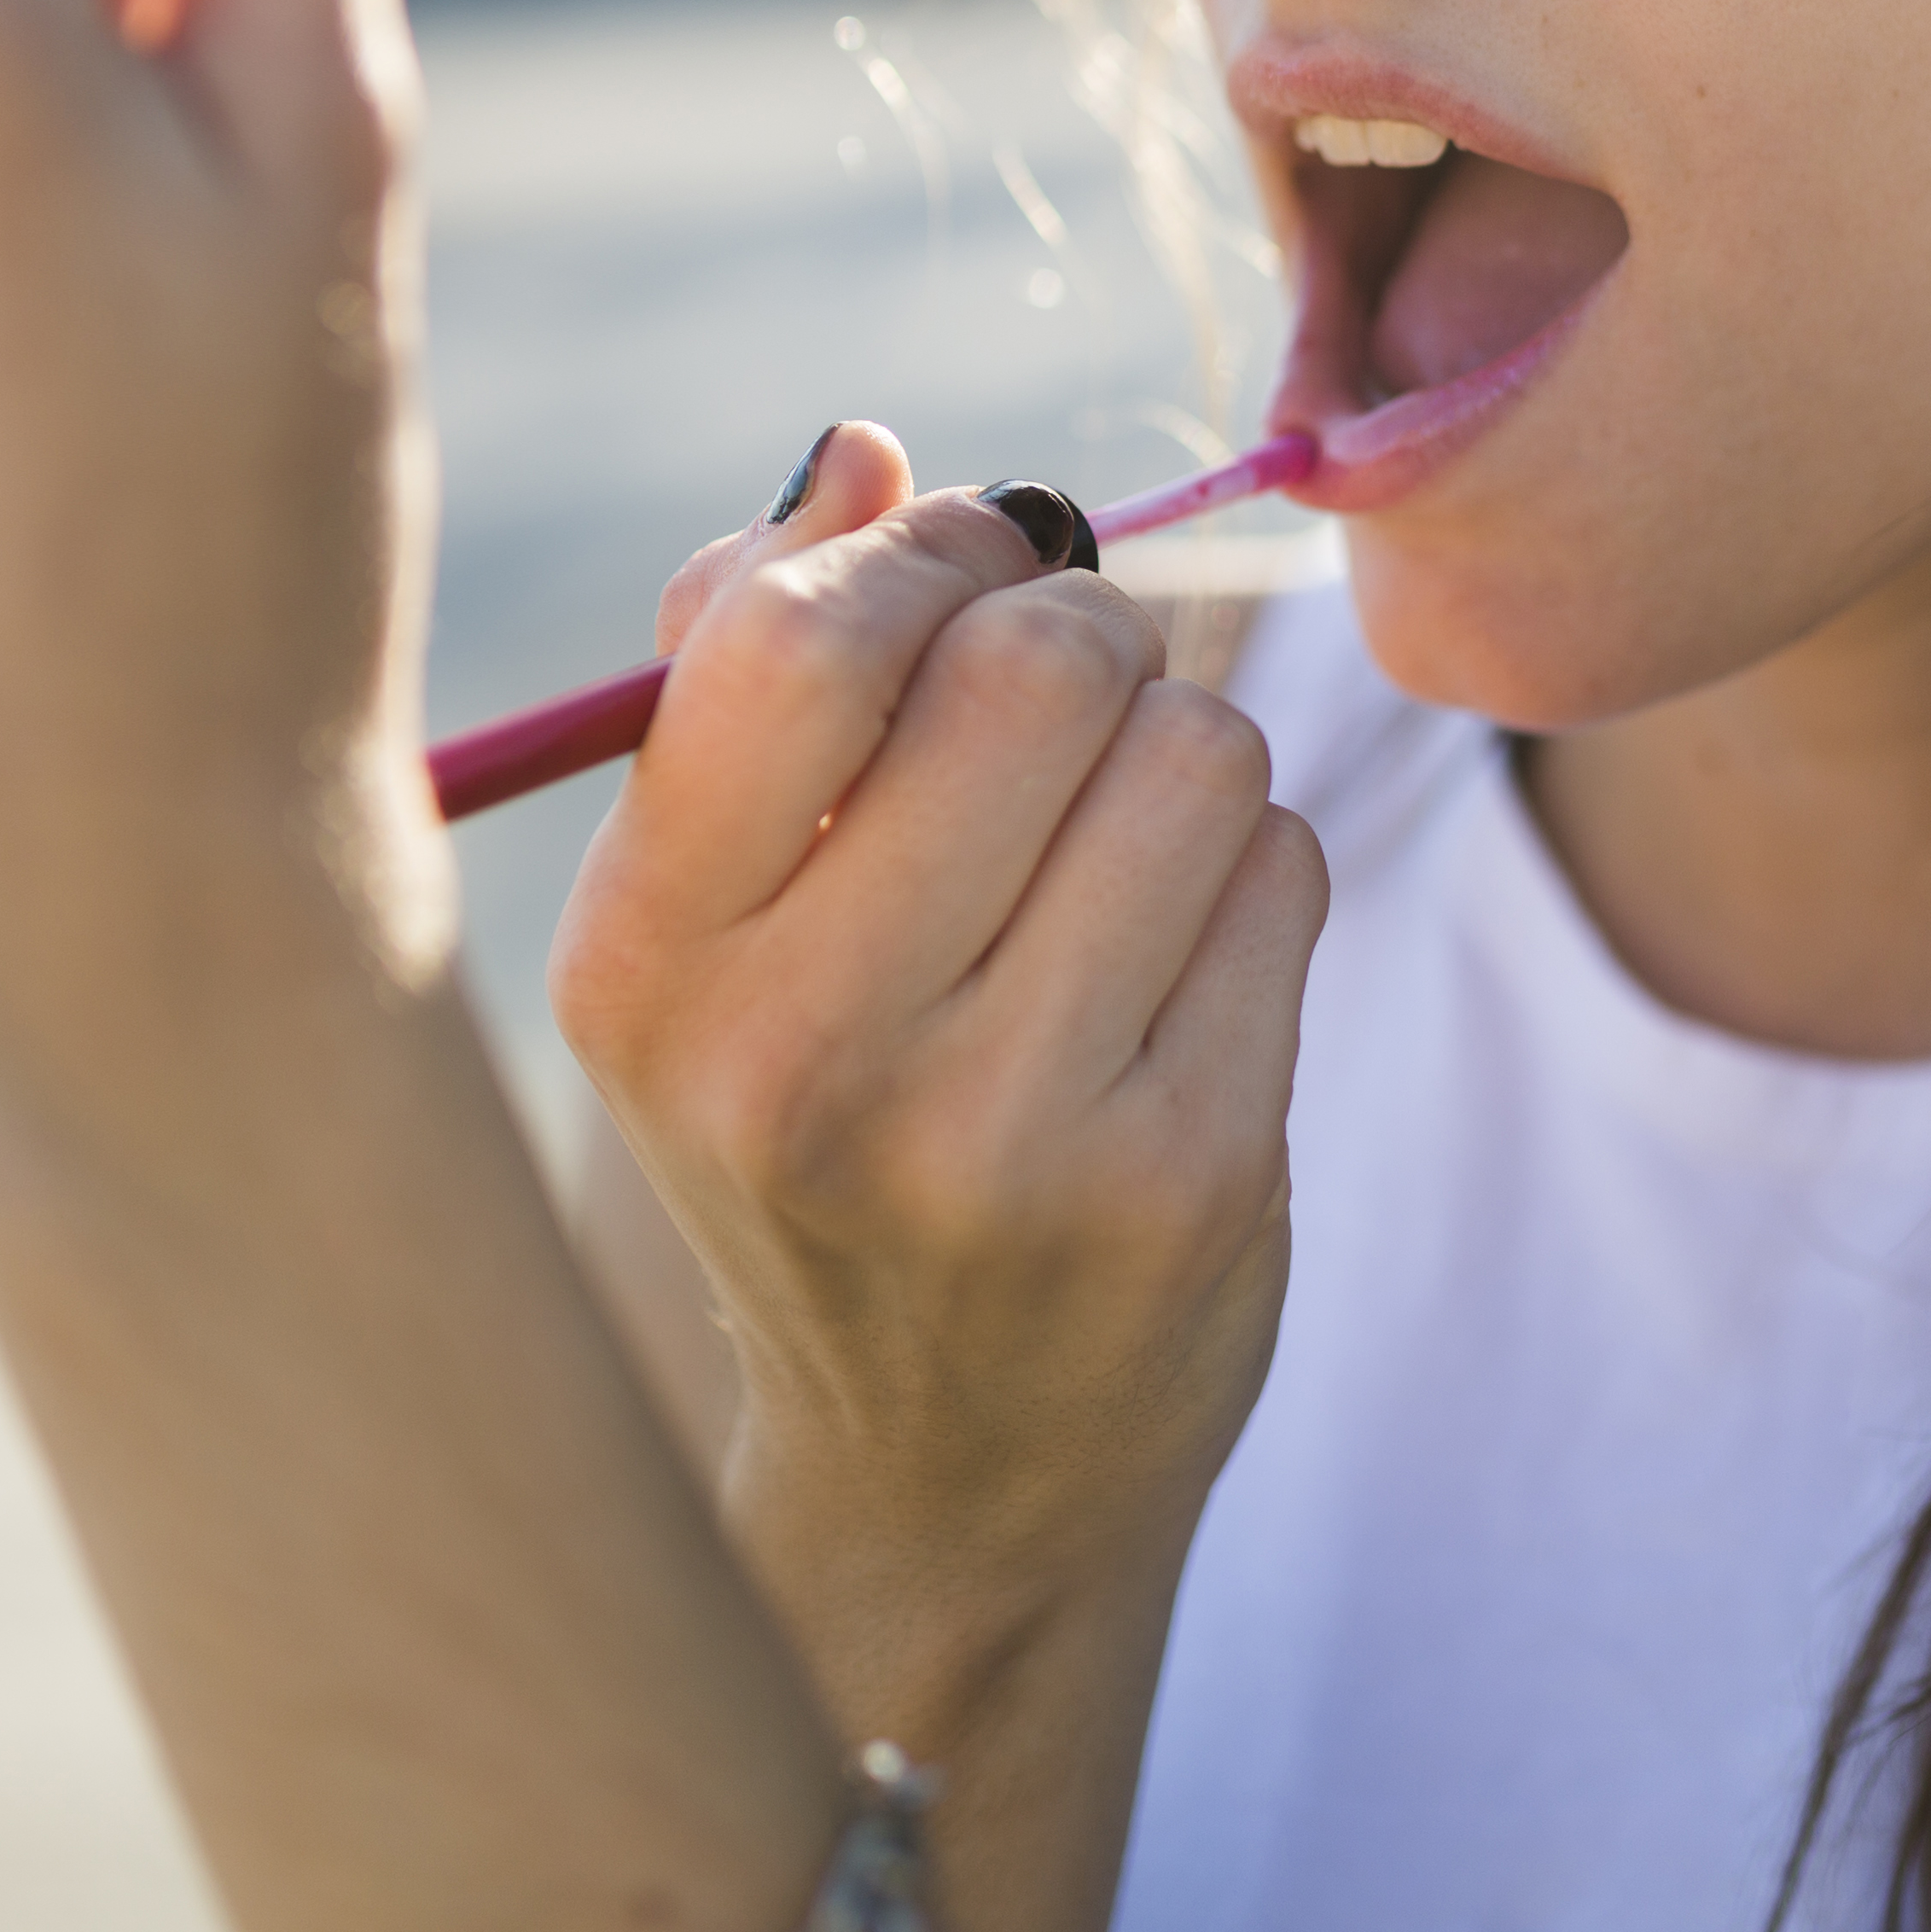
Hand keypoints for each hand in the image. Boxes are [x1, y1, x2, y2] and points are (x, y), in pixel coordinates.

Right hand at [557, 423, 1322, 1931]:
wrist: (949, 1477)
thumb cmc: (818, 1124)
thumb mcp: (708, 932)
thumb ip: (750, 664)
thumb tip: (866, 453)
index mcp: (645, 969)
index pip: (801, 635)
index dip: (923, 552)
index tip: (955, 579)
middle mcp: (802, 1060)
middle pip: (1038, 664)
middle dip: (1080, 636)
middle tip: (1064, 703)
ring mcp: (1003, 1137)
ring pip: (1195, 751)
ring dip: (1182, 757)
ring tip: (1112, 859)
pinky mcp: (1186, 1181)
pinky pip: (1285, 872)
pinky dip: (1252, 876)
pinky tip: (1174, 973)